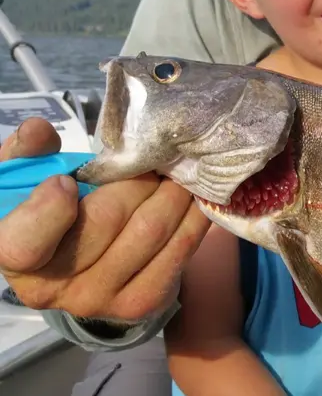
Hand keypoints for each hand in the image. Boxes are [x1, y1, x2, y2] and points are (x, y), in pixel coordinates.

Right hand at [0, 117, 210, 321]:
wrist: (78, 265)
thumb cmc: (50, 212)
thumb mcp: (28, 180)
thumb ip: (29, 153)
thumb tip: (38, 130)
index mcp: (16, 257)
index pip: (26, 243)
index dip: (50, 209)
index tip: (68, 181)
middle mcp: (55, 288)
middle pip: (107, 221)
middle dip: (137, 180)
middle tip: (153, 158)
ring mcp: (100, 300)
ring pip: (151, 232)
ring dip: (172, 193)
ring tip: (176, 172)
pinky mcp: (142, 303)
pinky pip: (179, 251)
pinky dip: (191, 217)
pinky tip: (191, 197)